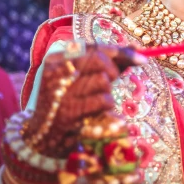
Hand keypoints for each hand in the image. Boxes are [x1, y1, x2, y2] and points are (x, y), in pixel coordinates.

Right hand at [25, 44, 144, 158]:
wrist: (41, 137)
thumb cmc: (67, 102)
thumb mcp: (81, 78)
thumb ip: (107, 63)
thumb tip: (136, 49)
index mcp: (56, 58)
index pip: (93, 47)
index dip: (120, 52)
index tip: (142, 58)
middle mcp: (56, 71)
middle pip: (99, 59)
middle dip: (112, 71)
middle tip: (110, 83)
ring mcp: (61, 92)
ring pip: (102, 80)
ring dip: (107, 93)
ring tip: (94, 102)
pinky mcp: (70, 112)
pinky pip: (103, 100)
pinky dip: (106, 107)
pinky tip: (94, 113)